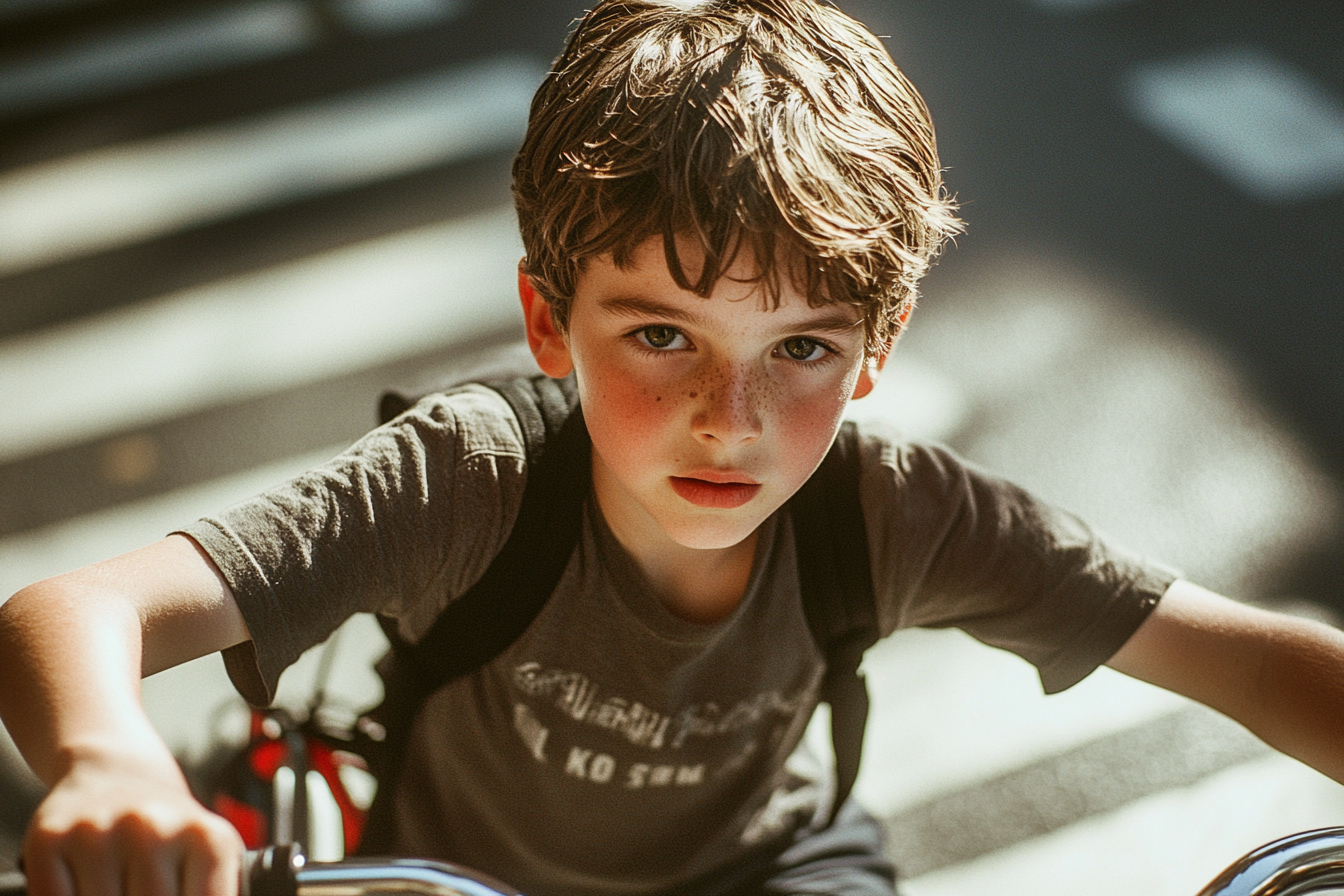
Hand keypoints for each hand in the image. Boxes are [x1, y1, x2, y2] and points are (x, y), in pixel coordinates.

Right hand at [23, 750, 242, 895]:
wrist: (117, 773)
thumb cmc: (170, 830)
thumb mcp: (208, 857)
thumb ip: (211, 890)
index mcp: (208, 840)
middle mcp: (154, 830)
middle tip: (141, 891)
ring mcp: (99, 833)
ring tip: (121, 888)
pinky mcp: (50, 840)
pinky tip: (83, 891)